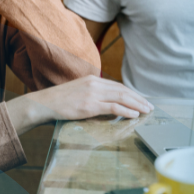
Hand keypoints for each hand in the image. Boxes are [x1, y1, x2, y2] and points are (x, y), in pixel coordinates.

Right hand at [6, 75, 153, 133]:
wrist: (43, 103)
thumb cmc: (59, 101)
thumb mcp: (78, 93)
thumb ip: (92, 95)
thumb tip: (107, 104)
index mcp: (92, 79)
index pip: (117, 85)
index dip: (131, 93)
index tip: (141, 99)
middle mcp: (94, 83)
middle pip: (122, 90)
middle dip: (138, 98)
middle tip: (149, 106)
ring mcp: (92, 94)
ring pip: (121, 97)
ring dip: (136, 104)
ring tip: (146, 110)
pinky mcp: (89, 105)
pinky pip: (113, 107)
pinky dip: (126, 110)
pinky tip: (134, 114)